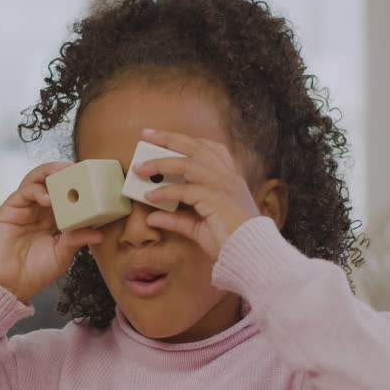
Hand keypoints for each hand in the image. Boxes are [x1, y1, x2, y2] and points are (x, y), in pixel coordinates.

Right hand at [0, 161, 103, 302]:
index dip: (77, 184)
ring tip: (63, 171)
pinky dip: (36, 191)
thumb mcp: (63, 254)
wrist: (10, 285)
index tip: (93, 178)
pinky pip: (23, 192)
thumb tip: (99, 233)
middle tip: (78, 167)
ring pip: (36, 181)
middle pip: (51, 182)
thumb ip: (77, 239)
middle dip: (64, 171)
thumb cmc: (36, 272)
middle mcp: (39, 210)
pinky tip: (46, 198)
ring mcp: (24, 208)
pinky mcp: (9, 210)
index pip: (66, 194)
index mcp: (54, 219)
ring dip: (49, 173)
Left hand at [137, 129, 260, 259]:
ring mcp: (223, 185)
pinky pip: (184, 190)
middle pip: (196, 147)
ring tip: (140, 168)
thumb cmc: (230, 241)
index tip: (164, 137)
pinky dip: (165, 192)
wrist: (249, 254)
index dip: (187, 140)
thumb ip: (177, 219)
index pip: (210, 149)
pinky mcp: (216, 198)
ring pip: (188, 164)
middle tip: (146, 134)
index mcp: (230, 179)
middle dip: (169, 138)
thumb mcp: (199, 227)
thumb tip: (152, 217)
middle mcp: (228, 177)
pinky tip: (151, 196)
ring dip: (161, 163)